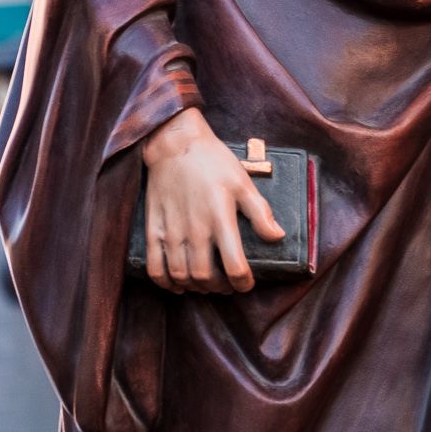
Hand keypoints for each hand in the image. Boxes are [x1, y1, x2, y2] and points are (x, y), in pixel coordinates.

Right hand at [138, 108, 284, 293]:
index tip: (246, 284)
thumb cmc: (213, 161)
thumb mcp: (242, 182)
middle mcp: (195, 228)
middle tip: (226, 285)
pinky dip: (165, 283)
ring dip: (195, 287)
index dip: (243, 283)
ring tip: (205, 284)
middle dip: (219, 288)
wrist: (174, 143)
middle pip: (206, 277)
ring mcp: (171, 230)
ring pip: (181, 276)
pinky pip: (155, 267)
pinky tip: (176, 283)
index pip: (234, 265)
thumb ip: (260, 212)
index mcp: (221, 217)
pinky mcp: (153, 229)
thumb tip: (277, 237)